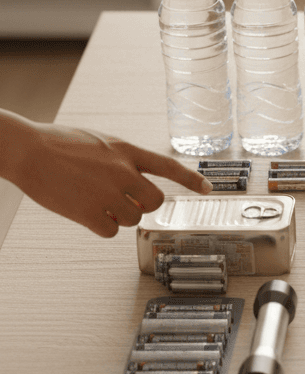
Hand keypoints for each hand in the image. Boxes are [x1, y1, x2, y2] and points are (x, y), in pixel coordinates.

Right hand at [0, 113, 212, 237]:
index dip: (190, 179)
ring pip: (133, 218)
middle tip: (125, 200)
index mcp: (125, 151)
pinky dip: (103, 227)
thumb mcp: (100, 142)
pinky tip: (88, 214)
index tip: (208, 189)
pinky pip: (111, 231)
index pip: (168, 166)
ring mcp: (107, 193)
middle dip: (143, 205)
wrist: (27, 150)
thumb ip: (122, 158)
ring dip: (120, 216)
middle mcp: (122, 171)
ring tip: (97, 201)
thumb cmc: (58, 143)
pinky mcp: (89, 212)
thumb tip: (136, 180)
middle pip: (154, 201)